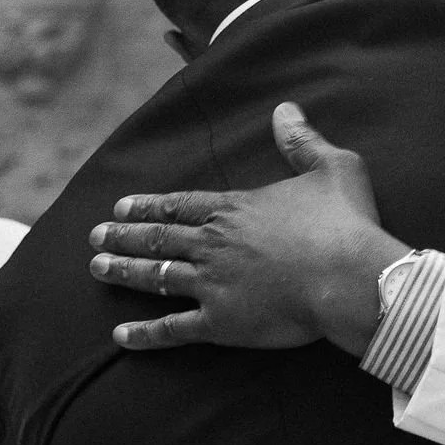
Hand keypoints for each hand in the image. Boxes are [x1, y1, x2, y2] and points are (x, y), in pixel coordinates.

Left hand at [89, 103, 408, 353]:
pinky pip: (174, 329)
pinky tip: (121, 336)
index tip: (121, 206)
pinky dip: (146, 334)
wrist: (349, 277)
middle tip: (95, 235)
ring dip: (125, 272)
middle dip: (124, 235)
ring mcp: (213, 283)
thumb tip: (285, 109)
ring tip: (98, 268)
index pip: (181, 205)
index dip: (149, 206)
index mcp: (236, 209)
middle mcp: (215, 243)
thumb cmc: (346, 224)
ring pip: (157, 275)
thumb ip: (303, 142)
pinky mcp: (221, 322)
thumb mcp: (333, 168)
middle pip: (160, 237)